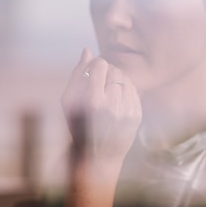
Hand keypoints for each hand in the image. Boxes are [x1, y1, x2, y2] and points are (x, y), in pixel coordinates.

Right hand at [61, 48, 141, 163]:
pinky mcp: (136, 116)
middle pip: (115, 70)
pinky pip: (134, 90)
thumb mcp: (68, 101)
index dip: (96, 65)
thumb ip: (77, 73)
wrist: (96, 156)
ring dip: (117, 80)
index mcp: (92, 100)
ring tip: (108, 92)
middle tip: (100, 82)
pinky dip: (125, 91)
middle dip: (107, 72)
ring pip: (126, 79)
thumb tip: (87, 50)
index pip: (101, 65)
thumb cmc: (77, 125)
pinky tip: (116, 101)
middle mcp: (111, 106)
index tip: (93, 71)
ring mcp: (127, 112)